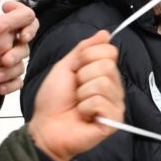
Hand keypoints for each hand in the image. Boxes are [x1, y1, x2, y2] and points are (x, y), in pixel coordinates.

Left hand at [24, 34, 122, 160]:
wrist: (45, 127)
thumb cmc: (53, 101)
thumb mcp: (65, 67)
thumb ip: (84, 49)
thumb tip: (105, 34)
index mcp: (104, 73)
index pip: (110, 51)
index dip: (87, 57)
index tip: (75, 70)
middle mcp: (113, 87)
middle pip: (107, 66)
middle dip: (83, 76)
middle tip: (75, 90)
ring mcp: (115, 104)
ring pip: (104, 83)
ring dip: (82, 93)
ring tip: (78, 104)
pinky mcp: (114, 120)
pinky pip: (101, 102)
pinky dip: (84, 108)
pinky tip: (83, 116)